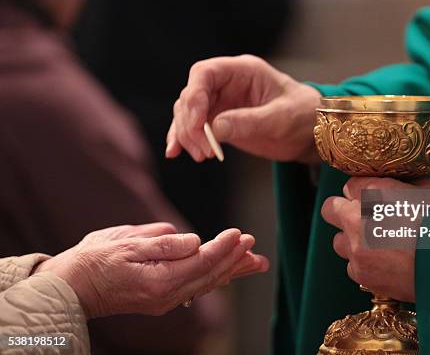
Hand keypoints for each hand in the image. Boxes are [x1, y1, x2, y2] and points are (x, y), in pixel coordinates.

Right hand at [35, 223, 268, 317]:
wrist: (72, 287)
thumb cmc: (95, 261)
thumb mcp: (126, 244)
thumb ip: (163, 244)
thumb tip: (195, 241)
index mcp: (159, 280)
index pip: (201, 262)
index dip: (223, 247)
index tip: (239, 233)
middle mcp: (166, 295)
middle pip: (210, 275)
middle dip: (234, 258)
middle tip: (253, 243)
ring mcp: (165, 300)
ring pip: (206, 283)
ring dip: (231, 270)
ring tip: (255, 262)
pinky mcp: (161, 299)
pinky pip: (195, 287)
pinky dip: (214, 277)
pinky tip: (226, 272)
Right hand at [166, 55, 320, 162]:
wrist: (312, 132)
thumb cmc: (302, 116)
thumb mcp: (281, 118)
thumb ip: (250, 121)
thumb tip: (216, 128)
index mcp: (243, 71)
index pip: (205, 73)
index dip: (194, 95)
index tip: (198, 123)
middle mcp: (227, 83)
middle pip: (192, 95)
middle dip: (191, 123)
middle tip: (204, 149)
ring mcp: (221, 102)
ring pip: (188, 113)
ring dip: (187, 134)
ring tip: (201, 155)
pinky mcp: (219, 121)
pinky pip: (194, 127)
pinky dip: (184, 139)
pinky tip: (174, 153)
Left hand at [321, 177, 429, 301]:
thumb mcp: (429, 189)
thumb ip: (404, 185)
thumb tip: (398, 186)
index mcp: (374, 193)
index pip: (350, 185)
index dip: (360, 191)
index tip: (371, 197)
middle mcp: (357, 220)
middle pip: (330, 210)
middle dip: (342, 212)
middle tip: (361, 217)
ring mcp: (356, 250)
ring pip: (339, 242)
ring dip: (353, 241)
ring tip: (377, 246)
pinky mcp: (363, 275)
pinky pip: (353, 268)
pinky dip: (364, 265)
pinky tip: (385, 265)